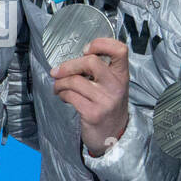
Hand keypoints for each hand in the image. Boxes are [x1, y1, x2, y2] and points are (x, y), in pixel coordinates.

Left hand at [51, 37, 129, 157]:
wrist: (113, 136)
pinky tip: (63, 96)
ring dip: (60, 83)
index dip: (101, 44)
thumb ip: (100, 71)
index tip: (87, 49)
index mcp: (122, 75)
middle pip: (91, 62)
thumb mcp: (112, 86)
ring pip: (75, 81)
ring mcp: (105, 100)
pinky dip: (61, 94)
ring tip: (58, 86)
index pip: (120, 50)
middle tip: (58, 71)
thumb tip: (72, 60)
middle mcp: (116, 86)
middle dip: (69, 65)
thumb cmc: (108, 106)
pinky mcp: (93, 113)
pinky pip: (70, 96)